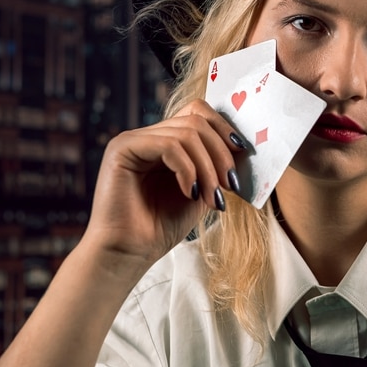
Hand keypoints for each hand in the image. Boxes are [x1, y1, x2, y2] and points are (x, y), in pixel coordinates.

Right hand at [81, 99, 245, 274]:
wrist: (130, 254)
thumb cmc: (162, 227)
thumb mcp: (201, 190)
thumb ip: (216, 166)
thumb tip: (243, 146)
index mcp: (165, 141)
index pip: (199, 113)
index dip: (225, 130)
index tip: (243, 157)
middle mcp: (148, 135)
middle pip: (196, 120)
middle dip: (221, 154)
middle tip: (230, 185)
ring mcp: (133, 139)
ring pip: (186, 133)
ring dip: (208, 168)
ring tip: (213, 198)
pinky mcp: (122, 148)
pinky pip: (169, 145)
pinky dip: (188, 169)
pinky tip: (190, 194)